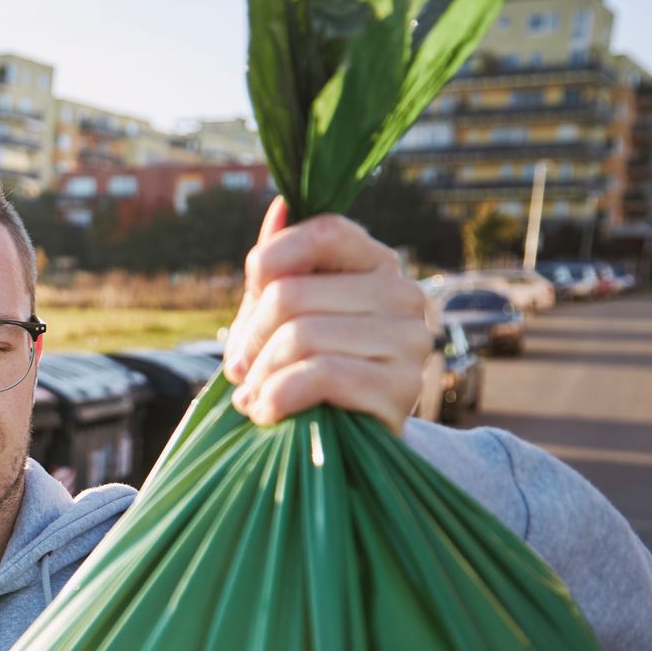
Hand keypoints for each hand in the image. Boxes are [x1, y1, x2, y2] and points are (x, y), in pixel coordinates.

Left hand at [222, 198, 430, 434]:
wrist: (345, 445)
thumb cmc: (307, 370)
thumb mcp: (284, 315)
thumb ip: (280, 265)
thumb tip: (281, 204)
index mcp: (377, 263)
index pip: (321, 231)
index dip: (269, 262)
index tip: (250, 306)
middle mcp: (404, 294)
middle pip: (292, 293)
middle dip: (250, 340)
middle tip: (240, 372)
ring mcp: (410, 340)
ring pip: (301, 337)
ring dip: (260, 376)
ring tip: (253, 398)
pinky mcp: (402, 388)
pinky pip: (320, 376)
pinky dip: (278, 397)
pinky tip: (269, 413)